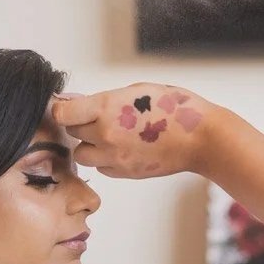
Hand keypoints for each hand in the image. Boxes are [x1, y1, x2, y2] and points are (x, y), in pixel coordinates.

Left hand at [52, 83, 217, 177]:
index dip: (62, 108)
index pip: (62, 113)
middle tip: (97, 117)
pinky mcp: (124, 173)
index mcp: (107, 108)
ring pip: (82, 154)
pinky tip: (122, 148)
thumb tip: (73, 102)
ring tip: (109, 135)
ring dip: (89, 144)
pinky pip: (101, 167)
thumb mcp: (137, 89)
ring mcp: (114, 157)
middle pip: (71, 132)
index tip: (68, 106)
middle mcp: (106, 135)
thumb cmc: (175, 107)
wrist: (201, 138)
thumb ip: (103, 99)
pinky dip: (105, 159)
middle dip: (80, 123)